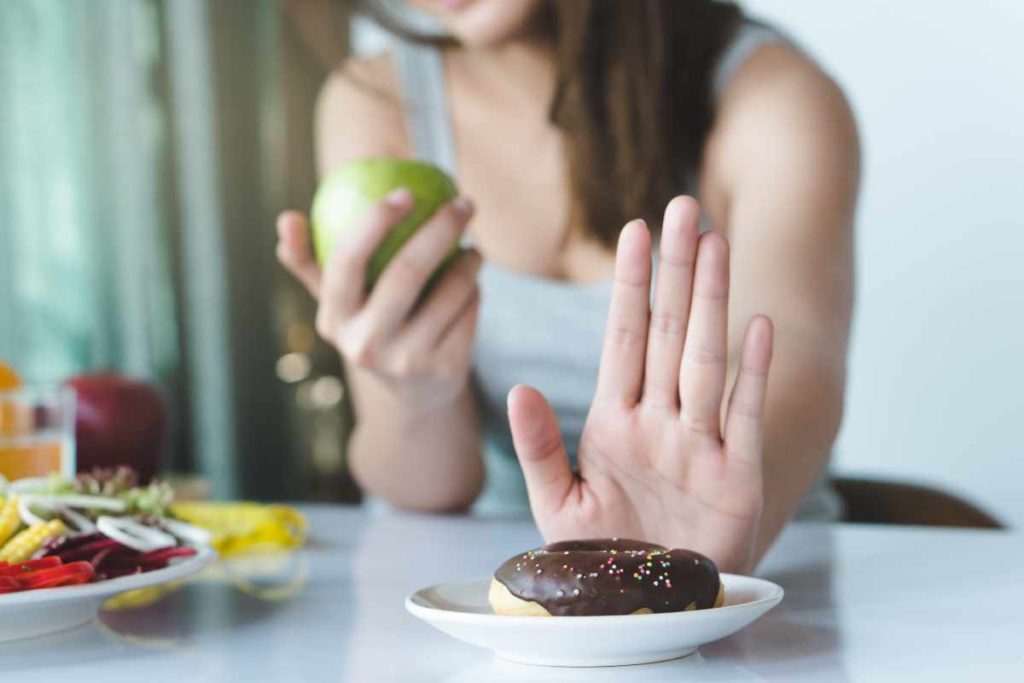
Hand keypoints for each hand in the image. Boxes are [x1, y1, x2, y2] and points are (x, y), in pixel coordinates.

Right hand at [275, 188, 481, 407]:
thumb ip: (309, 261)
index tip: (404, 193)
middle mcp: (366, 344)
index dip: (374, 221)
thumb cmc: (370, 326)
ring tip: (471, 248)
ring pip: (449, 289)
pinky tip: (473, 284)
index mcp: (335, 319)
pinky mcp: (445, 368)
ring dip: (469, 260)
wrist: (412, 395)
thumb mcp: (338, 303)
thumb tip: (287, 218)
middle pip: (407, 271)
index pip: (346, 261)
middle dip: (440, 228)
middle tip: (463, 203)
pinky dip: (475, 290)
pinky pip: (469, 310)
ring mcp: (407, 360)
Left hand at [507, 196, 773, 572]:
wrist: (650, 608)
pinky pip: (744, 417)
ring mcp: (700, 446)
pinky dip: (752, 374)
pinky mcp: (736, 479)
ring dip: (711, 303)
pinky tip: (759, 326)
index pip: (623, 338)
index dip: (629, 285)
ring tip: (716, 244)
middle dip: (674, 271)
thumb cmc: (605, 554)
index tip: (633, 232)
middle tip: (683, 208)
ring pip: (705, 359)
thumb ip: (540, 446)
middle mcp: (661, 422)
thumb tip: (518, 387)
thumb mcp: (558, 502)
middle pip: (667, 333)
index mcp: (615, 422)